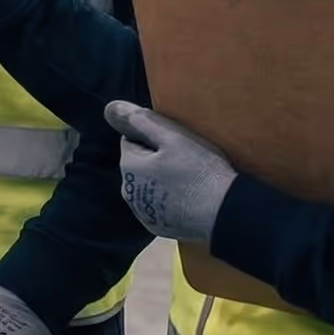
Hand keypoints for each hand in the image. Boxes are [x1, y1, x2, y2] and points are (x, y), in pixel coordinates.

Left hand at [106, 102, 236, 242]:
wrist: (224, 213)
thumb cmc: (199, 170)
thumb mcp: (172, 136)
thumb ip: (140, 120)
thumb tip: (110, 107)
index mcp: (128, 166)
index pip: (131, 140)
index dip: (154, 138)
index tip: (175, 143)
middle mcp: (128, 192)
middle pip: (138, 165)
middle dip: (154, 160)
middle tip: (185, 161)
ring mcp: (142, 212)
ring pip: (146, 186)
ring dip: (160, 181)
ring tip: (188, 180)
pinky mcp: (157, 227)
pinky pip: (157, 206)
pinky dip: (167, 201)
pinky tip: (187, 199)